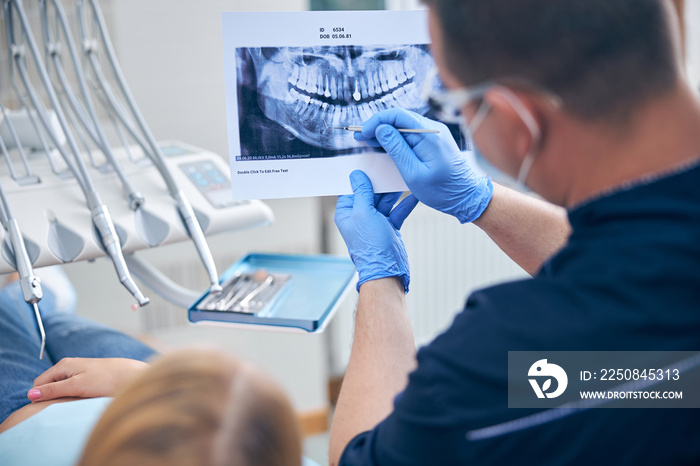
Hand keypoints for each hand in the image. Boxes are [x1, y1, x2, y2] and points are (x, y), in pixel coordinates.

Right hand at [27, 357, 148, 401]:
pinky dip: (73, 396)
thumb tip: (31, 394)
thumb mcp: (77, 386)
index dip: (40, 396)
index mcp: (63, 365)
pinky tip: (82, 400)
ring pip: (60, 389)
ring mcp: (78, 372)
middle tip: (65, 406)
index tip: (50, 407)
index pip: (39, 383)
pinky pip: (71, 389)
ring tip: (76, 403)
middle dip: (52, 397)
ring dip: (63, 398)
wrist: (131, 376)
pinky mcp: (86, 378)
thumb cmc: (106, 379)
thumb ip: (54, 390)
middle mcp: (68, 366)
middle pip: (48, 386)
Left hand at [335, 170, 417, 292]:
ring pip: (385, 200)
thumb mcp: (364, 213)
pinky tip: (414, 194)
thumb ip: (362, 192)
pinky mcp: (390, 227)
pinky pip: (397, 211)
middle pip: (370, 192)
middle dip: (381, 182)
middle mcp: (360, 217)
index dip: (361, 177)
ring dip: (394, 192)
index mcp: (347, 213)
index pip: (352, 189)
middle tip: (391, 168)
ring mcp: (375, 222)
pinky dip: (405, 203)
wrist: (388, 270)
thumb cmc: (371, 246)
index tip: (370, 164)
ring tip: (403, 178)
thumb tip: (357, 175)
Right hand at [354, 108, 492, 223]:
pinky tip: (384, 148)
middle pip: (399, 119)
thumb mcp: (413, 173)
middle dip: (377, 127)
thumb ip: (396, 149)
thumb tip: (381, 129)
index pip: (397, 115)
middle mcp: (432, 129)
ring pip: (403, 127)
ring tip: (368, 144)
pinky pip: (410, 135)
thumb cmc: (443, 190)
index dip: (375, 122)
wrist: (467, 197)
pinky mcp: (433, 143)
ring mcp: (433, 135)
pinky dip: (395, 140)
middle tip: (359, 139)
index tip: (362, 134)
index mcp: (429, 134)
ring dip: (385, 134)